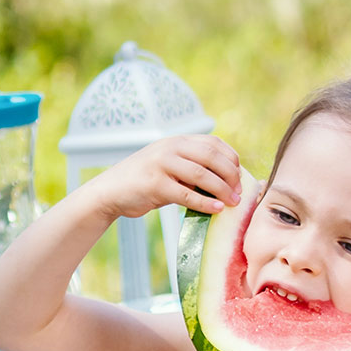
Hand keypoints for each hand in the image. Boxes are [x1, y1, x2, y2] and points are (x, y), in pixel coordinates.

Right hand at [90, 135, 241, 221]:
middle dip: (231, 175)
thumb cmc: (144, 183)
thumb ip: (191, 169)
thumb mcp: (169, 168)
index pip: (213, 143)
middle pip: (211, 156)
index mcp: (177, 141)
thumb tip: (225, 183)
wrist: (111, 192)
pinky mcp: (155, 185)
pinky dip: (205, 202)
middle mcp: (170, 148)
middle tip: (239, 192)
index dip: (231, 159)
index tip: (240, 177)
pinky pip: (186, 194)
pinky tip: (216, 209)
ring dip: (222, 189)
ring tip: (233, 202)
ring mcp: (162, 165)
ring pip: (201, 174)